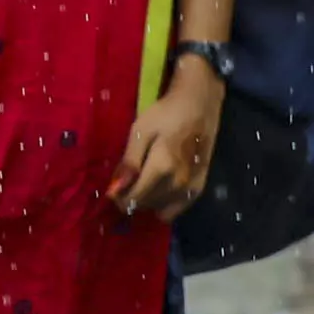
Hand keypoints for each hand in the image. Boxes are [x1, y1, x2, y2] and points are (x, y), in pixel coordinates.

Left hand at [109, 61, 226, 218]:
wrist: (200, 104)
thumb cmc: (166, 114)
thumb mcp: (140, 132)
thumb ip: (129, 163)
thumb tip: (114, 190)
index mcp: (162, 169)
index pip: (133, 199)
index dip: (118, 198)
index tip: (112, 187)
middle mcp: (178, 184)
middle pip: (145, 205)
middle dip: (130, 198)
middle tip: (126, 180)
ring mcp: (191, 187)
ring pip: (159, 208)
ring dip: (146, 201)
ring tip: (143, 180)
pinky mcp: (200, 186)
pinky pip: (177, 208)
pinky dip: (164, 204)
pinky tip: (159, 189)